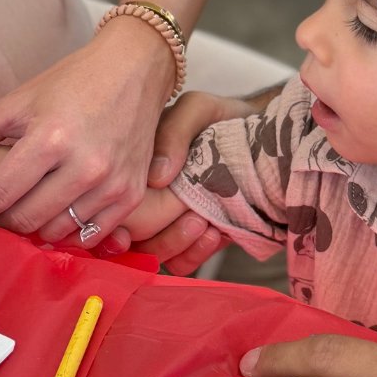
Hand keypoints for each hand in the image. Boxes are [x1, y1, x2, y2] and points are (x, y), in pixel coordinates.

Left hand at [0, 19, 174, 241]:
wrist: (135, 69)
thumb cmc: (77, 80)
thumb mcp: (25, 96)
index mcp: (50, 139)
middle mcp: (83, 167)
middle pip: (25, 218)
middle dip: (0, 221)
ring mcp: (111, 184)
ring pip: (56, 231)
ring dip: (34, 227)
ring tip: (24, 211)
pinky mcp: (131, 194)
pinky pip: (90, 234)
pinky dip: (69, 232)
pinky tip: (58, 217)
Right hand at [101, 88, 252, 266]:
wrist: (264, 140)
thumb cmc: (225, 121)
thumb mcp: (199, 111)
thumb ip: (175, 132)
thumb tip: (155, 176)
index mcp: (132, 167)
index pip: (112, 201)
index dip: (114, 221)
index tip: (128, 232)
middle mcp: (142, 197)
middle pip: (128, 234)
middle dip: (157, 231)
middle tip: (193, 213)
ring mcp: (164, 223)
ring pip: (151, 253)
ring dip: (175, 243)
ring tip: (204, 221)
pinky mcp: (190, 242)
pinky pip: (179, 264)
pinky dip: (193, 256)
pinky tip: (214, 234)